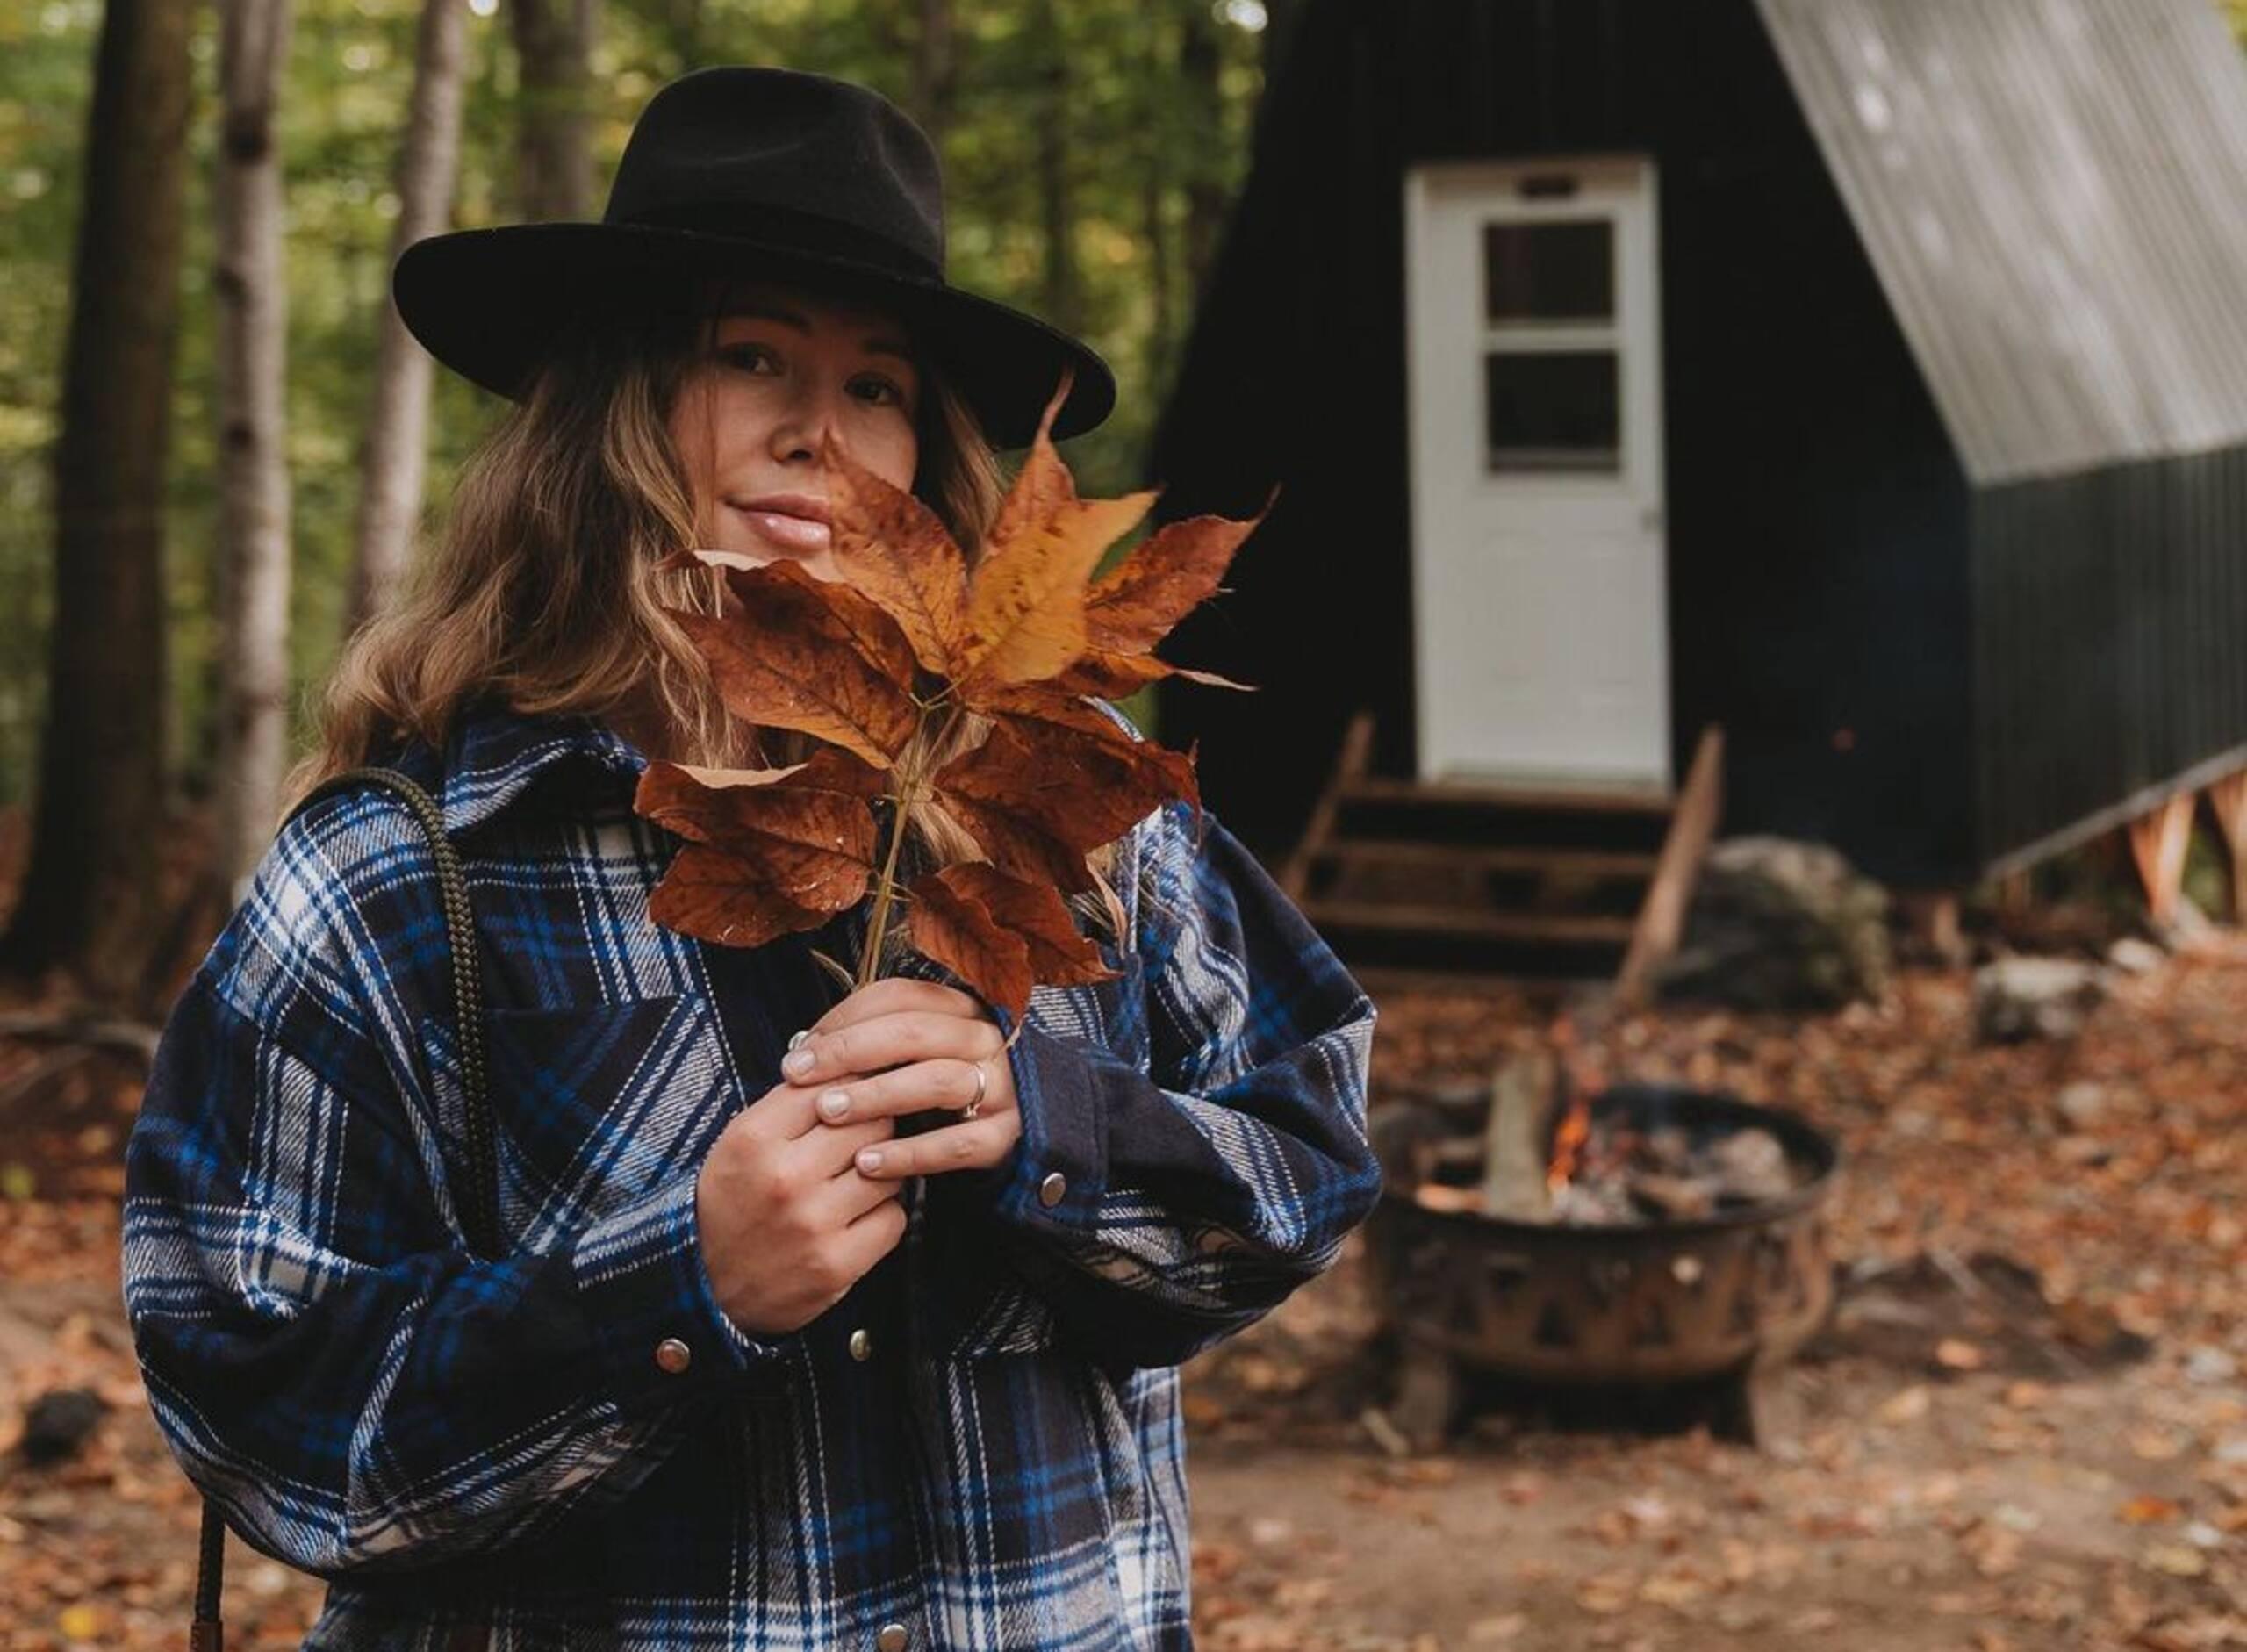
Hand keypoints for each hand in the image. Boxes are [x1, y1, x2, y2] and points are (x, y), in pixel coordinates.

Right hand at [694, 1074, 905, 1335]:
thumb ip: (790, 1103)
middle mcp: (784, 1178)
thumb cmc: (730, 1205)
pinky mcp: (836, 1264)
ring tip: (857, 1178)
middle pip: (869, 1120)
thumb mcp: (740, 1143)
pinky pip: (893, 1218)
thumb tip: (847, 1061)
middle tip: (866, 1134)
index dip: (853, 1082)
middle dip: (874, 1123)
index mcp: (754, 1139)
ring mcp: (813, 1222)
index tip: (863, 1088)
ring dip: (883, 1170)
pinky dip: (883, 1215)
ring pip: (889, 1168)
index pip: (830, 1083)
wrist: (706, 1291)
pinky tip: (858, 1216)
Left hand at [781, 978, 1020, 1181]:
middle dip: (849, 1052)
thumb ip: (865, 1049)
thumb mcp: (903, 1062)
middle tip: (800, 1077)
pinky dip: (909, 1154)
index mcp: (958, 1009)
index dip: (843, 1020)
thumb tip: (803, 1051)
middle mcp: (985, 1039)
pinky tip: (867, 1164)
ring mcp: (1002, 1086)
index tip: (797, 1055)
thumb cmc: (928, 1099)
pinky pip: (957, 1144)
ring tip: (829, 1113)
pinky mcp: (1005, 1135)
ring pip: (938, 1081)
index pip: (898, 997)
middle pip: (914, 1032)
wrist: (990, 1147)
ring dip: (876, 1096)